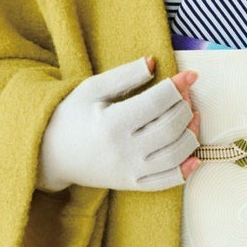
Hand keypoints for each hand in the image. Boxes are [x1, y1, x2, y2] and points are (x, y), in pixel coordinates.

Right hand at [37, 56, 200, 191]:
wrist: (50, 154)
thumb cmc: (71, 115)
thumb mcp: (92, 88)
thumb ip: (125, 74)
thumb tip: (154, 62)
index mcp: (112, 123)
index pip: (158, 102)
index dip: (178, 86)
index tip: (189, 75)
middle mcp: (124, 151)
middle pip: (171, 127)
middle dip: (186, 106)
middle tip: (186, 93)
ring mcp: (130, 171)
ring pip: (176, 155)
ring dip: (192, 133)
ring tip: (192, 115)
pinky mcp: (132, 184)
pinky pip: (168, 182)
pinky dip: (186, 169)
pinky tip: (196, 154)